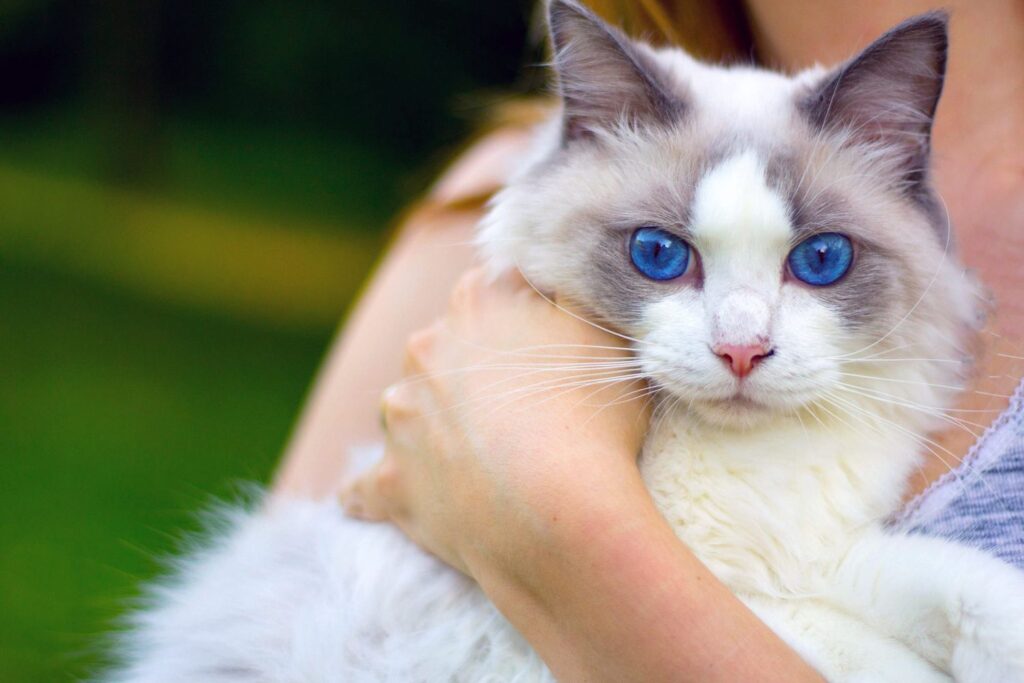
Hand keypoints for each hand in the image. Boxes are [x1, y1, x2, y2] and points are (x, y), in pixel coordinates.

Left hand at [339, 267, 650, 578]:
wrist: (560, 512)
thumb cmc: (592, 418)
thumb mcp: (604, 329)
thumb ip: (572, 288)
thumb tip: (557, 272)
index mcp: (476, 302)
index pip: (494, 292)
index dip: (522, 320)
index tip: (546, 350)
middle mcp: (424, 349)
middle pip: (446, 349)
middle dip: (472, 372)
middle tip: (520, 411)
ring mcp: (401, 417)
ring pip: (407, 409)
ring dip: (430, 425)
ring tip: (475, 460)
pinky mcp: (389, 483)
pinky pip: (367, 488)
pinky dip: (376, 494)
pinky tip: (386, 502)